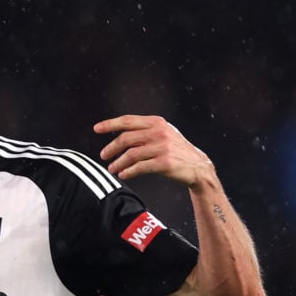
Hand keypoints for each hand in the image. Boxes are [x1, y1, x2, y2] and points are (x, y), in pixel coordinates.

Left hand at [93, 114, 213, 188]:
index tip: (97, 129)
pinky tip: (123, 174)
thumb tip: (119, 134)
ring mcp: (162, 147)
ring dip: (118, 162)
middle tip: (103, 155)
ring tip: (112, 168)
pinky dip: (129, 171)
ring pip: (131, 154)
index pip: (128, 121)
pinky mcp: (164, 162)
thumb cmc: (176, 150)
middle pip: (126, 138)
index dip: (110, 124)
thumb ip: (145, 130)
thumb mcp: (163, 133)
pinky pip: (140, 167)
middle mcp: (159, 132)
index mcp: (156, 122)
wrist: (198, 166)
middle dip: (111, 147)